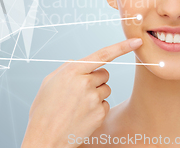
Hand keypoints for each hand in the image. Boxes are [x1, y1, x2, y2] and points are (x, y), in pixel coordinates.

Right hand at [21, 38, 142, 147]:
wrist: (44, 137)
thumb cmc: (43, 110)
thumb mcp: (48, 82)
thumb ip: (66, 68)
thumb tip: (79, 61)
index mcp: (72, 71)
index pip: (102, 55)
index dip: (122, 46)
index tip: (137, 41)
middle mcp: (85, 83)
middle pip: (104, 74)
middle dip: (96, 79)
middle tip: (81, 90)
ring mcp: (93, 99)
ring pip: (106, 89)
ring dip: (96, 94)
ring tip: (78, 105)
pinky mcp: (99, 114)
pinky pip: (105, 105)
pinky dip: (96, 108)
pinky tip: (82, 115)